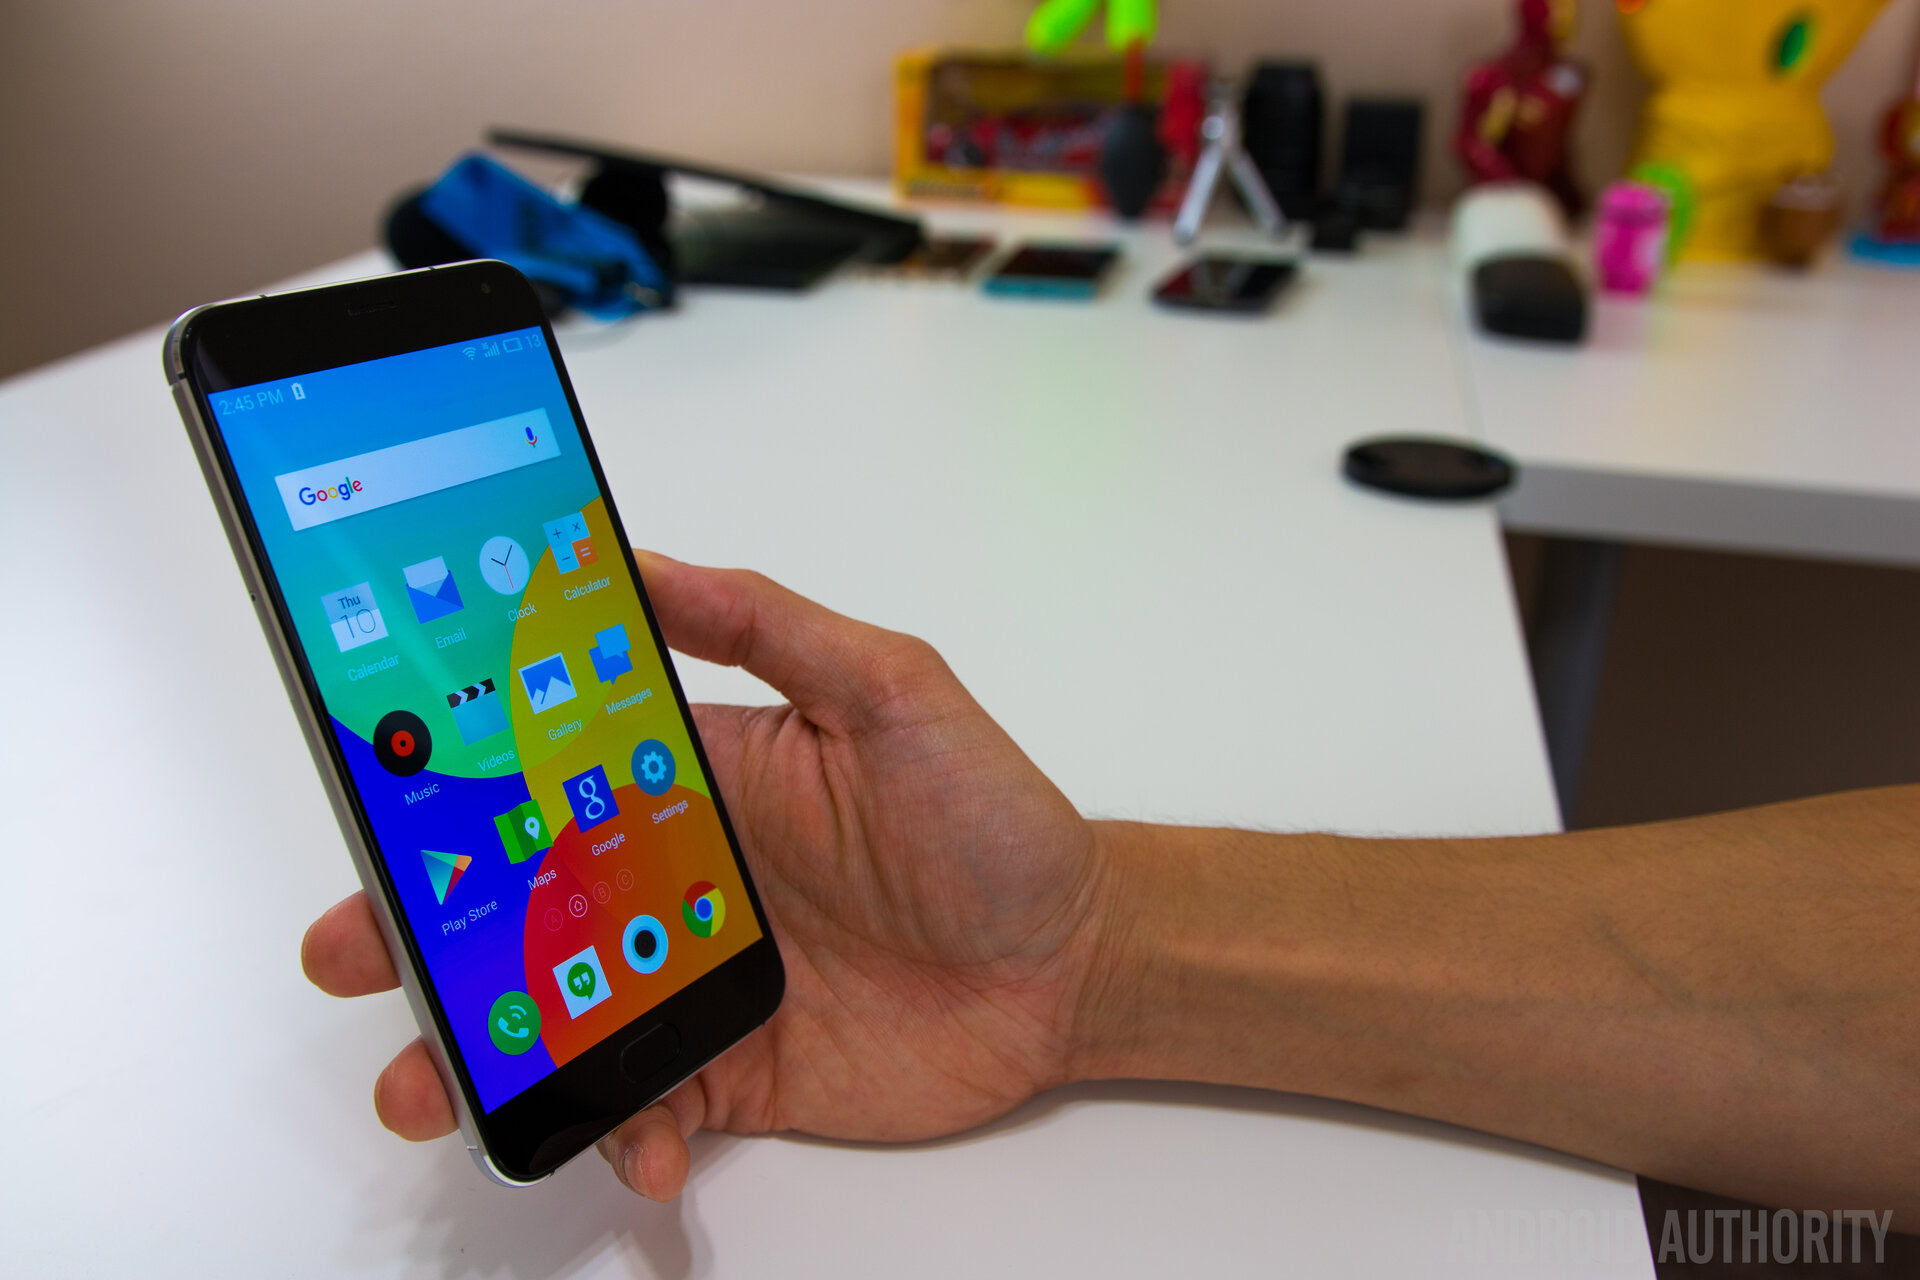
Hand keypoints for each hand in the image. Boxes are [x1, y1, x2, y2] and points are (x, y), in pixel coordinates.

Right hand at [302, 553, 1108, 1199]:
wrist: (1070, 964)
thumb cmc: (992, 817)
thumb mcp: (891, 691)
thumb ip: (769, 627)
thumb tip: (645, 560)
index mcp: (697, 780)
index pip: (550, 769)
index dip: (460, 780)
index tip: (381, 789)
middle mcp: (677, 878)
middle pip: (521, 900)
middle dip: (425, 927)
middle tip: (356, 950)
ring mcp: (696, 978)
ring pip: (556, 1012)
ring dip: (484, 1049)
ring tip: (436, 1082)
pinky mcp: (732, 1067)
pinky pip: (644, 1099)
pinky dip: (621, 1127)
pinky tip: (639, 1141)